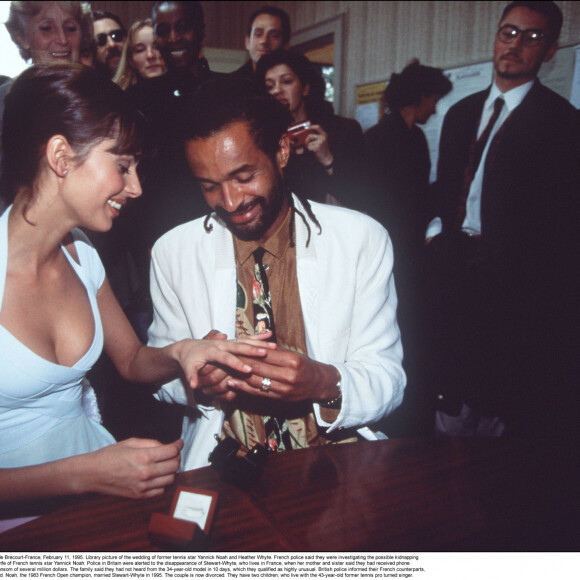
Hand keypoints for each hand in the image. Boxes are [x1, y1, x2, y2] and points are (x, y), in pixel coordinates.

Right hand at [84, 438, 182, 498]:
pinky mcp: (139, 496)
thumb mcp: (130, 442)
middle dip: (177, 457)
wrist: (92, 474)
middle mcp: (145, 473)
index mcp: (143, 457)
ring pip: (170, 479)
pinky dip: (163, 483)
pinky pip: (160, 491)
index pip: (171, 452)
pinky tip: (157, 476)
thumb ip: (151, 443)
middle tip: (174, 453)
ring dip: (171, 471)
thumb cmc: (109, 456)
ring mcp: (143, 486)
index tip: (179, 443)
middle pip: (174, 466)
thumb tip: (165, 446)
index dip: (178, 445)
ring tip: (165, 464)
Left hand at [193, 331, 275, 402]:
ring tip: (274, 345)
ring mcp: (228, 341)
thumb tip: (193, 385)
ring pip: (246, 341)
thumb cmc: (189, 359)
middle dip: (253, 350)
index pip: (226, 358)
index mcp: (212, 351)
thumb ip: (191, 376)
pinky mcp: (232, 341)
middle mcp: (222, 344)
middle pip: (239, 347)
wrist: (187, 347)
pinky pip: (246, 338)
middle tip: (266, 353)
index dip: (237, 364)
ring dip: (260, 343)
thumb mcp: (187, 368)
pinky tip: (269, 335)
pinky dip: (258, 337)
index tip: (248, 370)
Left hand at [225, 348, 339, 402]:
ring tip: (225, 370)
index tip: (235, 346)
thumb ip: (275, 351)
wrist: (318, 383)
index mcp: (292, 361)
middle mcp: (289, 375)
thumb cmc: (304, 365)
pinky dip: (244, 387)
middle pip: (259, 368)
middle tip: (225, 357)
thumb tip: (254, 344)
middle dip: (240, 362)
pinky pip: (258, 392)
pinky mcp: (280, 398)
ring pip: (256, 381)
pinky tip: (233, 383)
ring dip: (239, 376)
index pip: (265, 354)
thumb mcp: (293, 354)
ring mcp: (284, 389)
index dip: (248, 350)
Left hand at [304, 124, 332, 167]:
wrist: (326, 157)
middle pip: (310, 136)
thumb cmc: (321, 150)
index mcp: (324, 134)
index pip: (318, 127)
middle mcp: (323, 137)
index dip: (312, 126)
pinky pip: (309, 147)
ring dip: (307, 145)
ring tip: (311, 148)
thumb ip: (315, 137)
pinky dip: (309, 149)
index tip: (306, 127)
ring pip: (309, 141)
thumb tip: (306, 135)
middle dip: (306, 140)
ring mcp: (321, 142)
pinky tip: (313, 151)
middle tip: (306, 144)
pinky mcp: (318, 147)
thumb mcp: (320, 141)